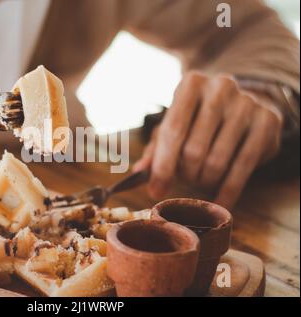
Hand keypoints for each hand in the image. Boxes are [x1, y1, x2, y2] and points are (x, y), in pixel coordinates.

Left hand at [134, 71, 282, 208]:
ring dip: (204, 180)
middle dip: (186, 174)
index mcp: (191, 84)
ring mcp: (247, 103)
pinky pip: (243, 167)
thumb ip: (155, 148)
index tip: (155, 191)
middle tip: (186, 178)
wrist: (242, 104)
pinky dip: (228, 191)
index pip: (172, 131)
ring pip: (217, 161)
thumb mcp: (175, 125)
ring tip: (202, 179)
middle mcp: (221, 87)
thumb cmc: (198, 118)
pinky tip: (220, 202)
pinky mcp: (267, 121)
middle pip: (194, 150)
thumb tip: (139, 173)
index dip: (162, 166)